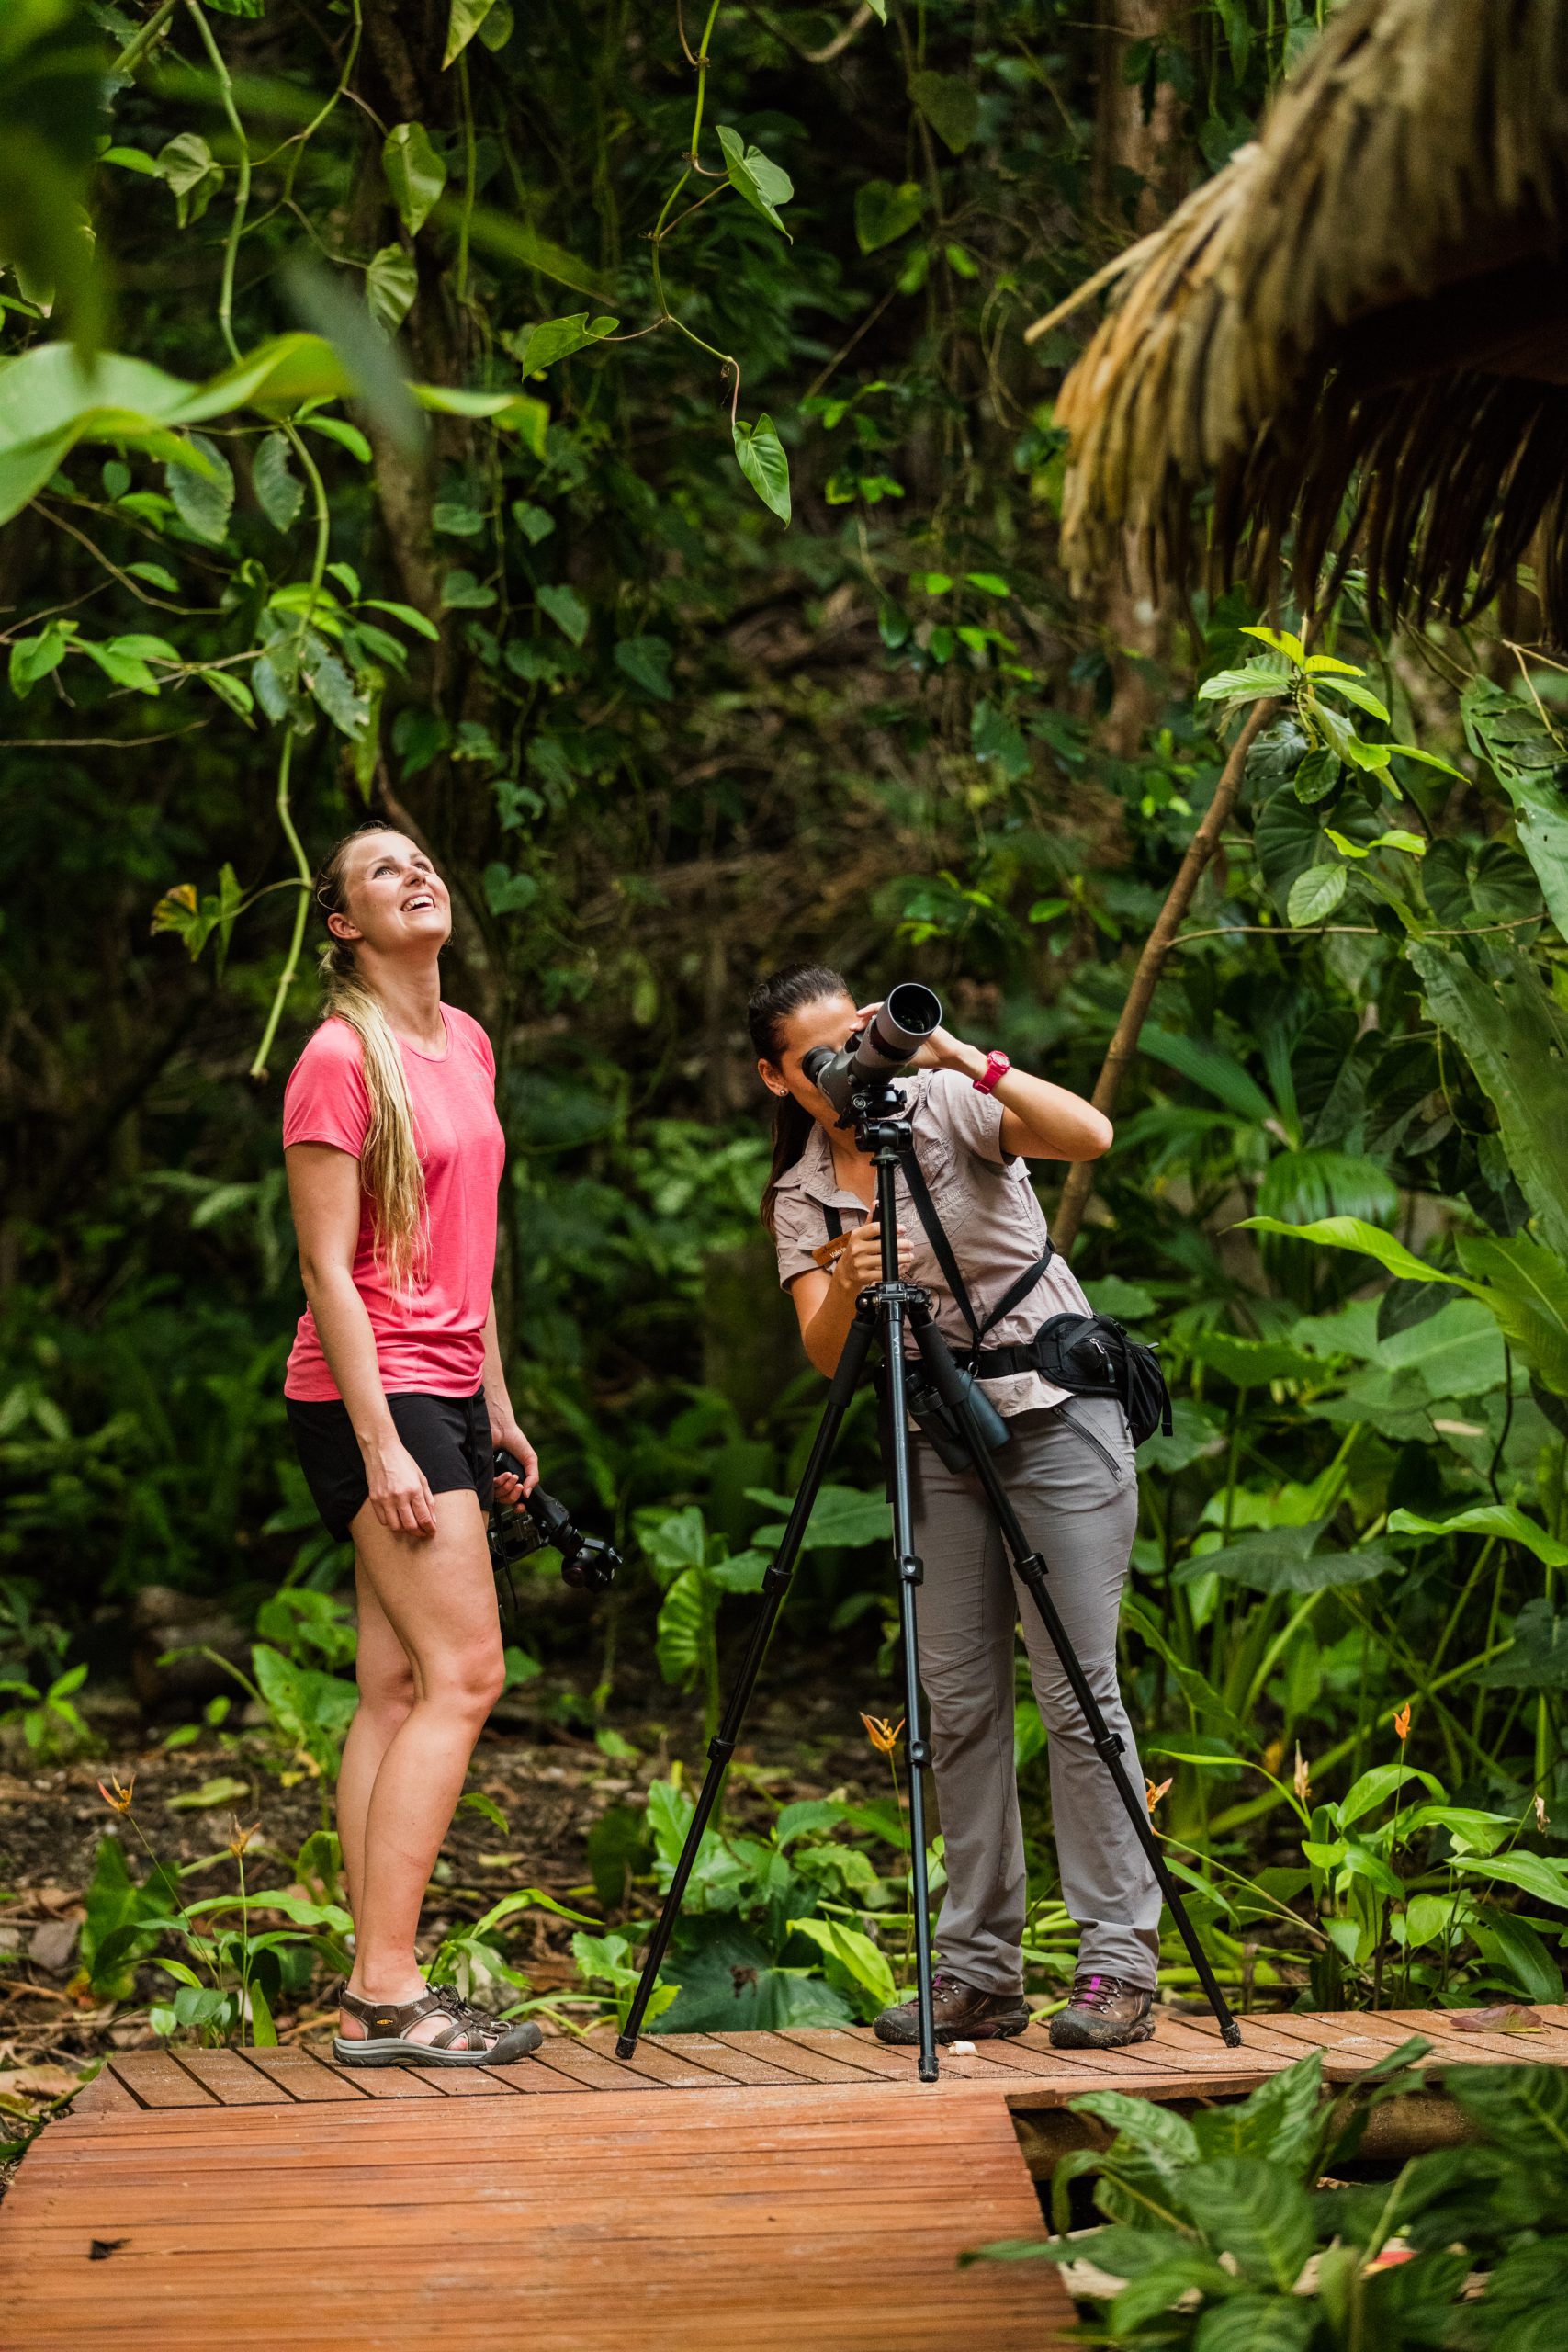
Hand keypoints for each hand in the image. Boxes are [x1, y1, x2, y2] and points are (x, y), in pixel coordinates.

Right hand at [363, 1434, 437, 1537]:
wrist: (382, 1451)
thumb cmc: (404, 1463)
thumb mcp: (421, 1478)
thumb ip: (428, 1499)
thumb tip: (432, 1519)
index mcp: (414, 1489)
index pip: (424, 1518)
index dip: (429, 1528)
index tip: (431, 1532)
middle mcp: (399, 1496)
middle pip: (410, 1526)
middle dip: (419, 1533)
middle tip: (422, 1533)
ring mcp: (385, 1499)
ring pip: (396, 1527)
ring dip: (404, 1530)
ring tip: (410, 1526)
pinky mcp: (374, 1499)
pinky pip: (383, 1520)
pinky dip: (391, 1523)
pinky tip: (397, 1518)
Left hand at [491, 1417, 538, 1501]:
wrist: (501, 1428)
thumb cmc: (514, 1441)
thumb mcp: (530, 1459)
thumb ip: (533, 1477)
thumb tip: (528, 1495)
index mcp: (511, 1480)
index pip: (513, 1500)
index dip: (517, 1506)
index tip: (521, 1506)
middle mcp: (500, 1481)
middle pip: (506, 1501)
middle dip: (514, 1495)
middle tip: (519, 1485)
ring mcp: (490, 1478)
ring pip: (498, 1496)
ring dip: (508, 1487)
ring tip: (513, 1476)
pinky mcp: (482, 1474)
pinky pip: (490, 1487)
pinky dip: (501, 1481)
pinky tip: (506, 1473)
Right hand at [833, 1220, 909, 1294]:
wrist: (845, 1272)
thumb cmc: (856, 1250)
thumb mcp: (860, 1235)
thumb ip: (870, 1220)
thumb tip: (876, 1203)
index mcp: (856, 1236)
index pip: (874, 1228)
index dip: (890, 1228)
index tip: (902, 1229)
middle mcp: (857, 1249)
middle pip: (883, 1245)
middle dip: (901, 1245)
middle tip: (910, 1244)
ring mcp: (860, 1264)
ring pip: (886, 1260)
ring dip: (902, 1258)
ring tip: (909, 1256)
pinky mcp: (864, 1276)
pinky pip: (885, 1273)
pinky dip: (897, 1270)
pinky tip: (903, 1266)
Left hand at [856, 1003, 979, 1078]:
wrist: (949, 1056)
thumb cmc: (931, 1056)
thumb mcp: (905, 1055)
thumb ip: (893, 1051)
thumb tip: (876, 1054)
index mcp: (901, 1028)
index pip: (880, 1022)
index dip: (866, 1024)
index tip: (854, 1030)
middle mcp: (905, 1019)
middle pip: (881, 1013)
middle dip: (864, 1017)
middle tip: (854, 1025)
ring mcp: (912, 1016)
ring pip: (887, 1008)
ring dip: (872, 1010)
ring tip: (860, 1015)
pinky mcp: (918, 1017)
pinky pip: (900, 1009)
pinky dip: (887, 1008)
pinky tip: (877, 1011)